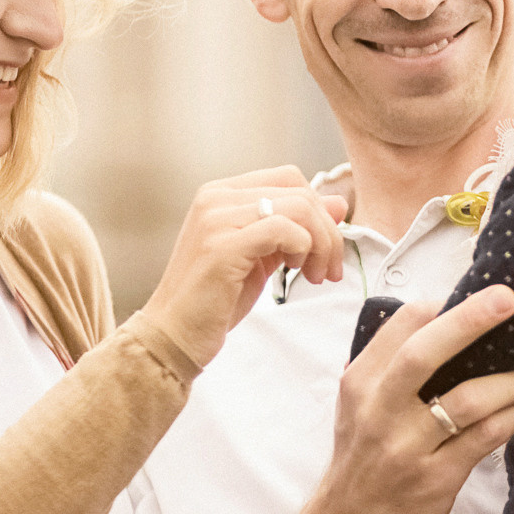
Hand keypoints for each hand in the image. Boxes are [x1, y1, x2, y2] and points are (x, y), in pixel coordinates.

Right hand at [140, 167, 348, 366]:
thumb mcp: (264, 255)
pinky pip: (282, 229)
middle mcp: (215, 197)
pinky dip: (302, 249)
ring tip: (315, 276)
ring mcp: (216, 218)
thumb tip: (339, 204)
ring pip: (298, 208)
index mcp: (221, 194)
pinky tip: (293, 272)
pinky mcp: (221, 245)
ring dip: (320, 244)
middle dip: (328, 231)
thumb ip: (295, 227)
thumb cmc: (216, 299)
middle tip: (329, 270)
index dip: (319, 209)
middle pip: (299, 191)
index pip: (289, 178)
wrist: (174, 335)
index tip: (326, 247)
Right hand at [299, 291, 513, 513]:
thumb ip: (388, 371)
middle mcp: (379, 410)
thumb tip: (435, 320)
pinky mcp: (435, 479)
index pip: (400, 327)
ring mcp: (407, 446)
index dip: (442, 306)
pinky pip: (486, 436)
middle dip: (470, 320)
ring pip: (469, 398)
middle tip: (510, 298)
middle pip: (425, 352)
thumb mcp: (356, 412)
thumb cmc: (360, 470)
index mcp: (361, 384)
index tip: (479, 296)